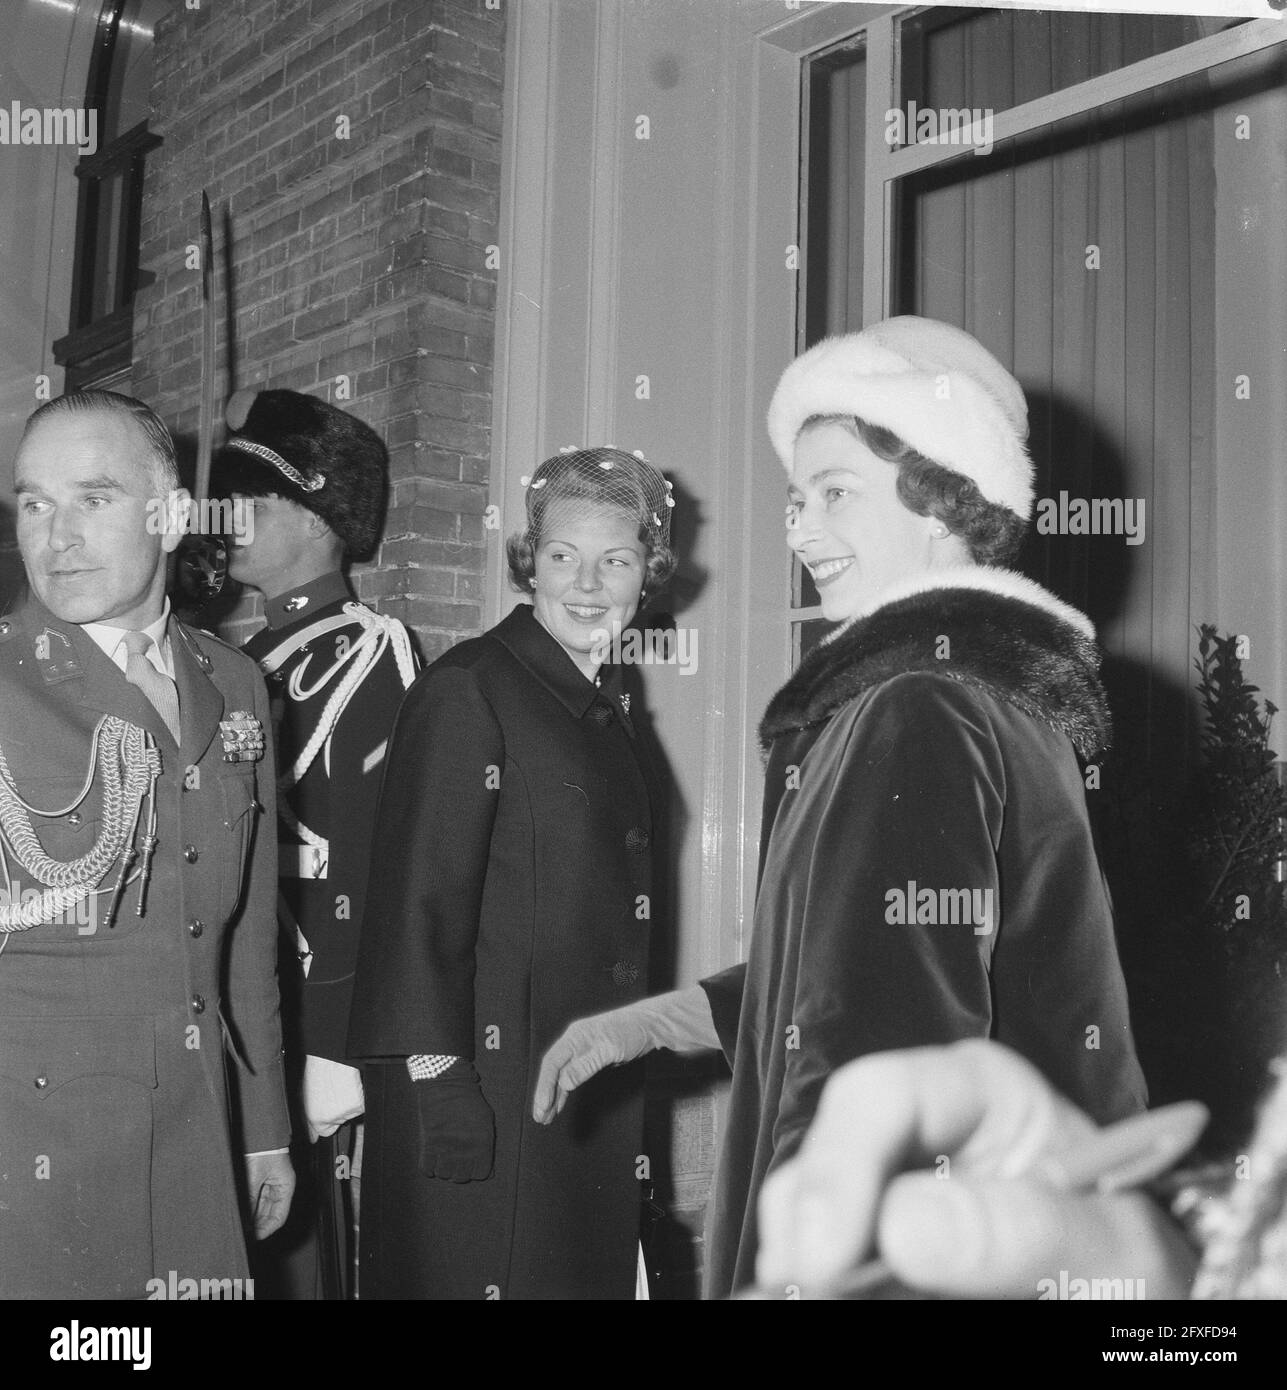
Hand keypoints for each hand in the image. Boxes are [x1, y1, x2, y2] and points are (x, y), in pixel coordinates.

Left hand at [244, 1151, 294, 1239]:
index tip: (253, 1238)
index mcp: (285, 1186)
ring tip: (239, 1224)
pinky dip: (247, 1207)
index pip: (279, 1217)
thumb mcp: (255, 1176)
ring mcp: (268, 1183)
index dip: (266, 1230)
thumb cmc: (263, 1147)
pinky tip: (239, 1212)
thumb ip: (250, 1198)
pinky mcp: (258, 1179)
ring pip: (260, 1208)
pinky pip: (254, 1199)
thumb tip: (244, 1220)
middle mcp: (278, 1187)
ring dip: (251, 1216)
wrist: (257, 1131)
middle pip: (269, 1214)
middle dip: (257, 1225)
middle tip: (243, 1234)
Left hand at [302, 1055, 364, 1141]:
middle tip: (334, 1092)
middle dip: (338, 1110)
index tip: (328, 1113)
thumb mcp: (305, 1097)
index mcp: (316, 1119)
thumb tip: (313, 1137)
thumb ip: (308, 1120)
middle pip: (339, 1121)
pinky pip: (362, 1105)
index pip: (325, 1132)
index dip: (327, 1121)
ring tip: (340, 1086)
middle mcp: (331, 1118)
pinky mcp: (360, 1104)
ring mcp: (346, 1112)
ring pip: (351, 1113)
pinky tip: (349, 1085)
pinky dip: (359, 1096)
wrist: (332, 1058)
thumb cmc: (318, 1072)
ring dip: (348, 1102)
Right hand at [416, 1072, 494, 1181]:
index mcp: (482, 1143)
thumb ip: (488, 1145)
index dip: (477, 1170)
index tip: (472, 1163)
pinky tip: (433, 1157)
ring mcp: (445, 1148)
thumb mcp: (487, 1120)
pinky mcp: (427, 1144)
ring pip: (443, 1174)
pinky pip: (427, 1169)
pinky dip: (429, 1167)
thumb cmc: (469, 1102)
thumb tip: (489, 1171)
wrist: (446, 1086)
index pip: (481, 1174)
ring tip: (444, 1157)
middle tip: (457, 1159)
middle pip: (461, 1177)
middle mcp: (465, 1149)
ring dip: (444, 1169)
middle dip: (460, 1171)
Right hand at [533, 986, 720, 1123]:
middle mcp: (574, 1043)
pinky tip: (560, 1104)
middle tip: (540, 1118)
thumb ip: (585, 1066)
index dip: (544, 1086)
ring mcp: (581, 1051)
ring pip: (561, 1076)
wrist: (649, 1025)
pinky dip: (565, 1091)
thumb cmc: (630, 1032)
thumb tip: (564, 1082)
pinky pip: (572, 1077)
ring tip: (546, 1117)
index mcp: (574, 1037)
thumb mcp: (608, 1049)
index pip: (552, 1064)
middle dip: (545, 1095)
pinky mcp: (590, 1059)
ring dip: (554, 1096)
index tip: (541, 1106)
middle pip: (553, 1071)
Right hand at [756, 1039, 1202, 1298]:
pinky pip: (819, 1246)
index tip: (827, 1256)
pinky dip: (817, 1273)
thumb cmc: (1141, 1261)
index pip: (883, 1095)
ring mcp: (893, 1181)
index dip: (840, 1166)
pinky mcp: (877, 1234)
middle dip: (813, 1215)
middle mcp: (923, 1126)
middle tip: (809, 1287)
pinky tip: (829, 1295)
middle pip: (831, 1145)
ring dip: (805, 1248)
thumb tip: (904, 1226)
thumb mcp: (1107, 1246)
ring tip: (818, 1295)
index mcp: (982, 1092)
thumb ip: (1023, 1228)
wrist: (1142, 1298)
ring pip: (809, 1197)